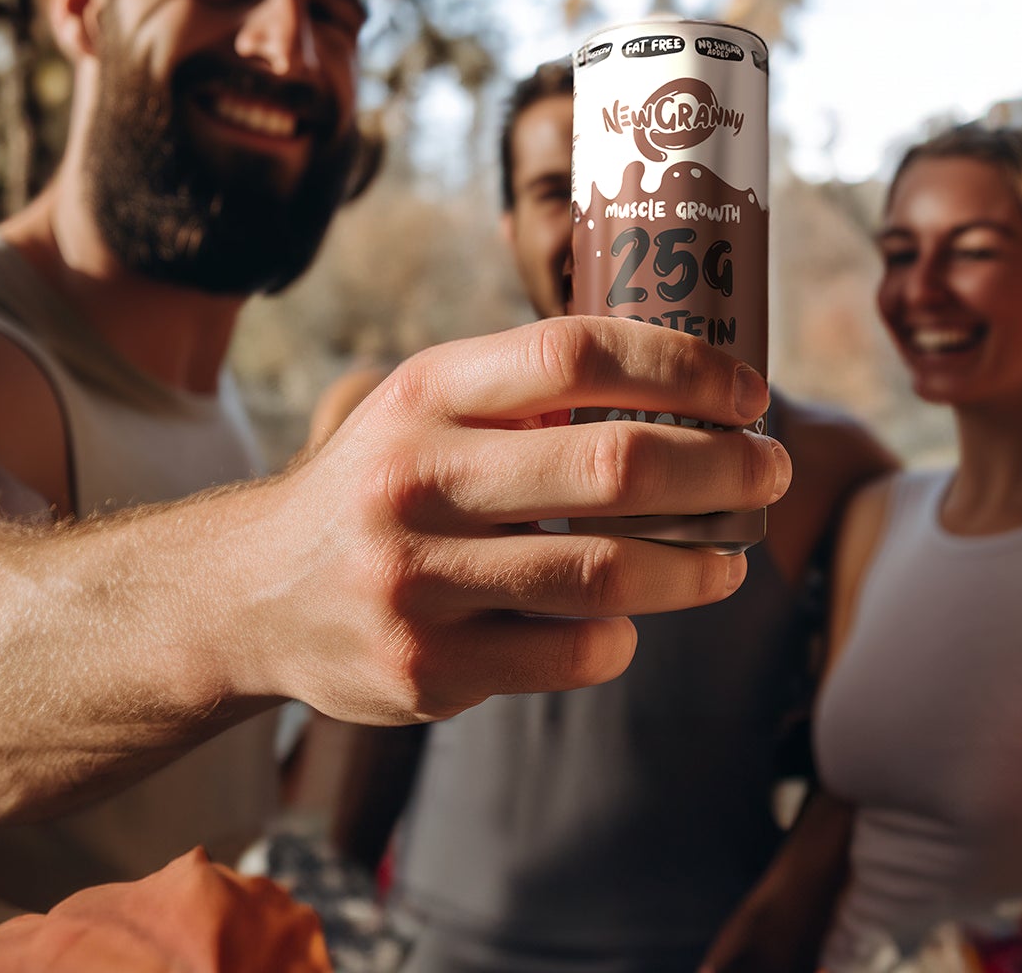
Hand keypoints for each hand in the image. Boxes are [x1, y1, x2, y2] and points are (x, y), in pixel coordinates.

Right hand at [248, 316, 789, 724]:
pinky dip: (618, 638)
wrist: (252, 595)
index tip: (747, 393)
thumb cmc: (384, 485)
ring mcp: (416, 581)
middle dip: (720, 469)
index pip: (575, 352)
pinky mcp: (426, 668)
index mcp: (424, 394)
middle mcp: (413, 480)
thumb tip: (697, 385)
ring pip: (606, 576)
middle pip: (613, 467)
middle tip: (769, 472)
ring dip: (696, 568)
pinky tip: (624, 622)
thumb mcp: (427, 409)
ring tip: (728, 560)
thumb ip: (529, 394)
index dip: (681, 368)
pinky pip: (571, 655)